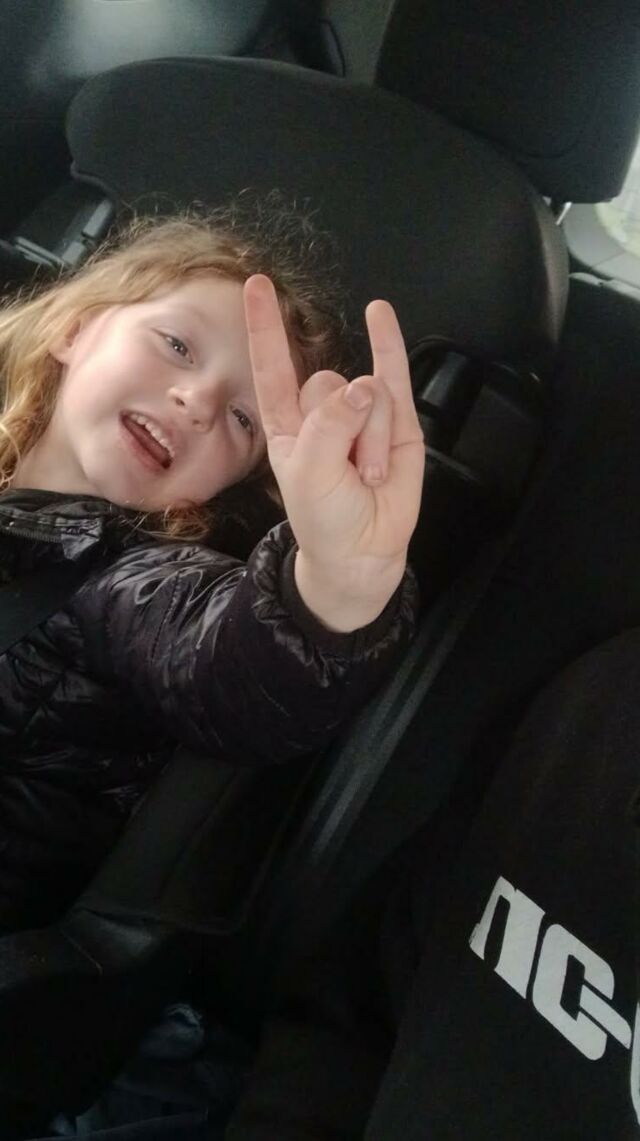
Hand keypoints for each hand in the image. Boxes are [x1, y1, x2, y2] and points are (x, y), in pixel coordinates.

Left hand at [243, 275, 423, 630]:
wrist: (364, 550)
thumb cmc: (325, 517)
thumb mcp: (310, 472)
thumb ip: (331, 424)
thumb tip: (368, 386)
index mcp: (288, 423)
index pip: (273, 366)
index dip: (266, 327)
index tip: (256, 285)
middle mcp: (322, 411)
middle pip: (330, 383)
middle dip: (343, 426)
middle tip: (347, 470)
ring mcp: (362, 413)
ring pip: (371, 396)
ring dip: (374, 440)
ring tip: (371, 474)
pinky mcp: (399, 420)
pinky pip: (394, 371)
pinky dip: (389, 342)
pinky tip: (380, 313)